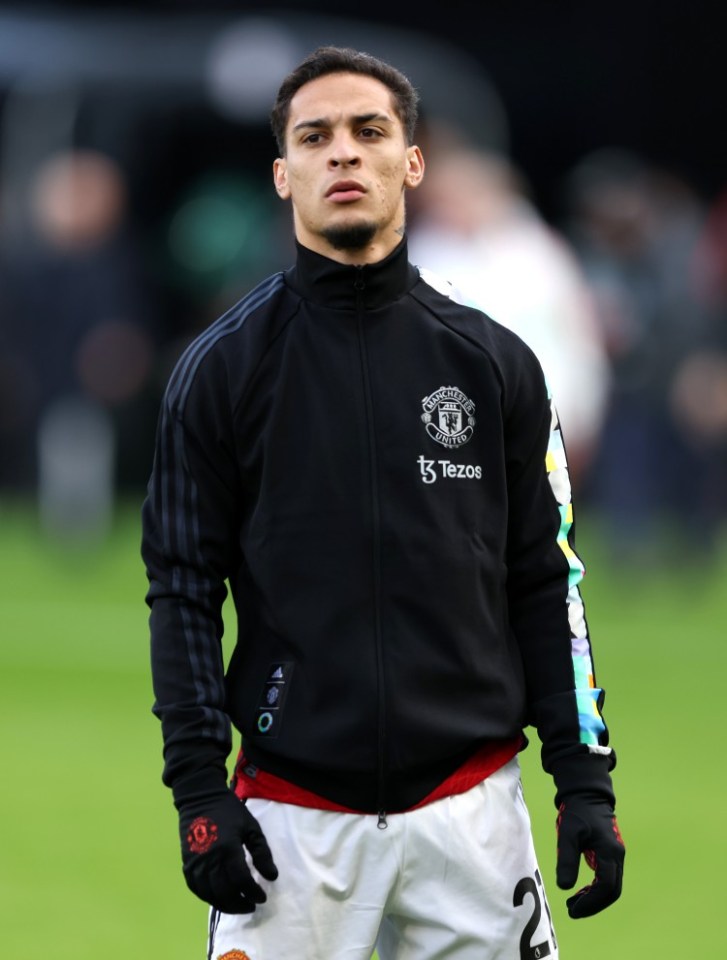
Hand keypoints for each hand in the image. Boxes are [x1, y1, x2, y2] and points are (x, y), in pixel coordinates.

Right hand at [178, 789, 277, 913]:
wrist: (200, 798)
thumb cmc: (229, 811)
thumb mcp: (251, 827)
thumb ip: (262, 852)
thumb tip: (272, 877)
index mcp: (227, 848)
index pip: (241, 881)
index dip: (253, 893)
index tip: (262, 897)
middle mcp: (209, 860)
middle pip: (225, 893)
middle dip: (240, 904)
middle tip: (252, 905)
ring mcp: (195, 864)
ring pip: (210, 894)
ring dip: (225, 905)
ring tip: (238, 905)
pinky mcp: (186, 865)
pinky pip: (196, 889)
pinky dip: (209, 898)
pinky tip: (220, 898)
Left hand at [555, 795, 624, 917]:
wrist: (587, 795)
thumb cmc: (577, 812)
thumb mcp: (568, 834)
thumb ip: (566, 859)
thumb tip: (564, 887)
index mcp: (609, 852)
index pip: (606, 886)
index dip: (591, 901)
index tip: (573, 908)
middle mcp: (617, 856)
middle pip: (612, 890)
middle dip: (593, 904)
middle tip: (572, 910)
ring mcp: (616, 855)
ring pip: (611, 886)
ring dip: (595, 898)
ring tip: (573, 903)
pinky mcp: (610, 854)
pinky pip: (608, 878)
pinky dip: (596, 889)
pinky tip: (581, 892)